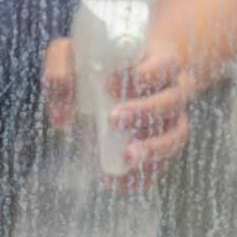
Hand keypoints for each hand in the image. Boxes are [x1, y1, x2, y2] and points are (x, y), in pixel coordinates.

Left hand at [43, 38, 194, 192]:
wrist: (122, 72)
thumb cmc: (97, 61)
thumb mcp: (74, 53)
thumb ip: (60, 72)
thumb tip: (61, 119)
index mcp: (160, 63)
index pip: (165, 65)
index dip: (144, 74)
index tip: (109, 83)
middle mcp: (172, 92)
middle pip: (172, 102)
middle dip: (146, 112)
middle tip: (114, 119)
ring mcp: (172, 121)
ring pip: (176, 136)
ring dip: (154, 149)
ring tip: (128, 158)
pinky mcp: (161, 146)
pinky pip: (162, 165)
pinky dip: (142, 177)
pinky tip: (115, 183)